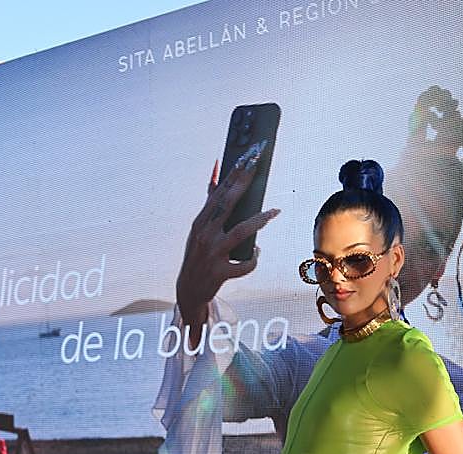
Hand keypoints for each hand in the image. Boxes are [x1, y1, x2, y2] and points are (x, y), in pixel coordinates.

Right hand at [175, 154, 280, 326]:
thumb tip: (216, 173)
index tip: (248, 155)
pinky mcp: (220, 272)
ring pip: (240, 232)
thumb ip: (210, 201)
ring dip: (259, 221)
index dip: (234, 173)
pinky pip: (244, 264)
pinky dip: (253, 258)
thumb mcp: (199, 228)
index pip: (219, 192)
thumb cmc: (198, 254)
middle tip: (258, 165)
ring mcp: (212, 254)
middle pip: (227, 204)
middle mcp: (204, 235)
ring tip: (273, 212)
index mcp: (200, 222)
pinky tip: (256, 253)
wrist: (189, 289)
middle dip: (243, 182)